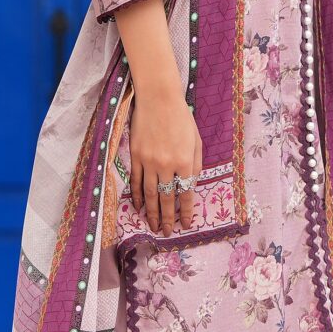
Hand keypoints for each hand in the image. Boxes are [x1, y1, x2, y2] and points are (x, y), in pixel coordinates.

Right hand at [128, 88, 202, 233]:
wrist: (158, 99)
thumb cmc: (181, 118)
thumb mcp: (196, 141)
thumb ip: (195, 164)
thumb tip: (191, 185)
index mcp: (185, 162)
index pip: (186, 194)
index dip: (186, 212)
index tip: (186, 224)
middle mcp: (167, 165)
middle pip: (166, 198)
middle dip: (168, 218)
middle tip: (168, 233)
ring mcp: (149, 162)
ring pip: (149, 194)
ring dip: (152, 213)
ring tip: (154, 227)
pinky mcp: (136, 156)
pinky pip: (136, 182)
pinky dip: (137, 197)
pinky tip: (139, 208)